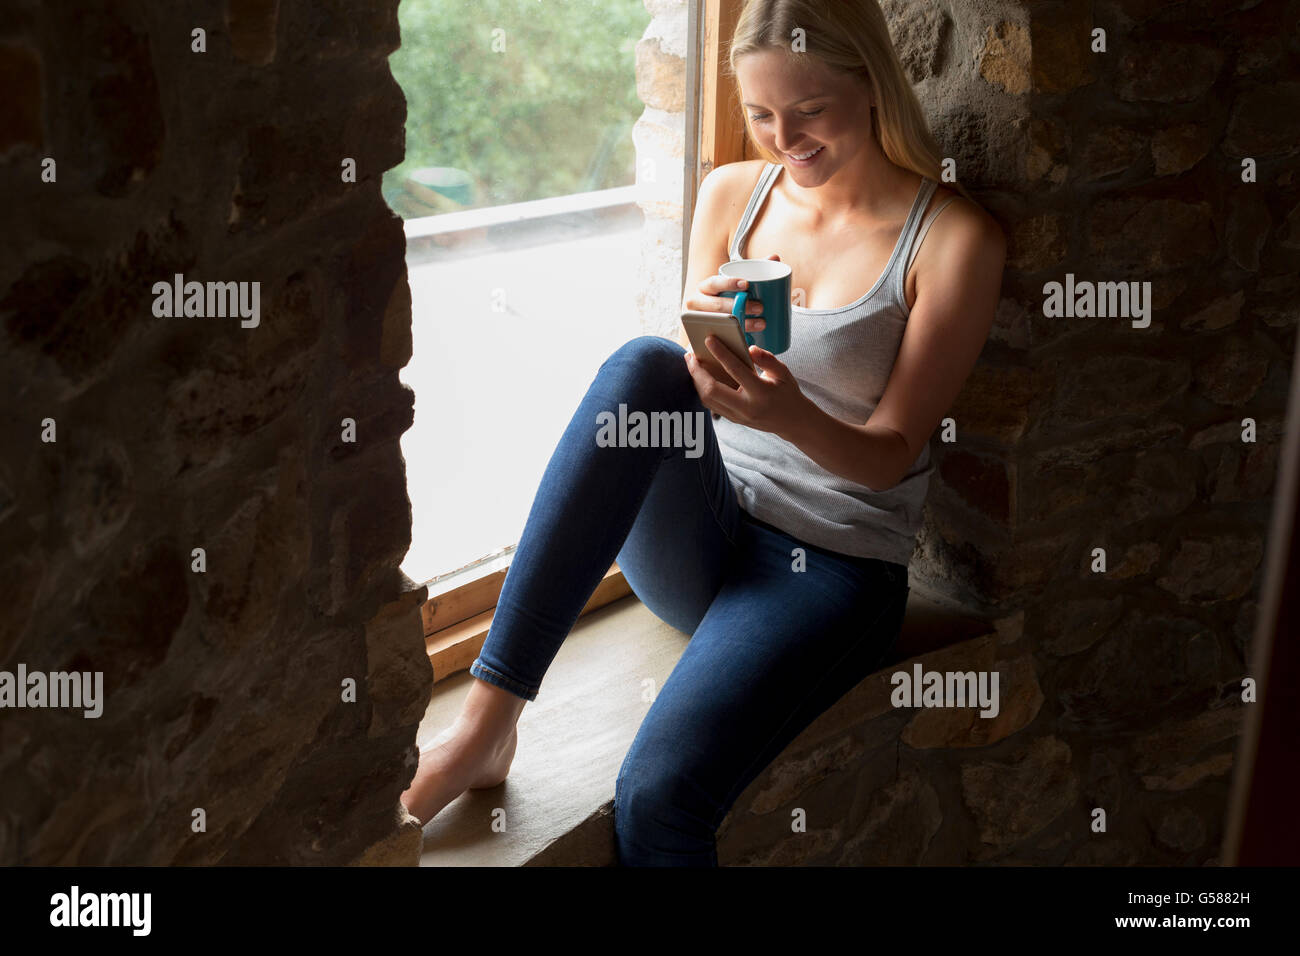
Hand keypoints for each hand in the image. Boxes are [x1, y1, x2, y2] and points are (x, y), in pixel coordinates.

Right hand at [683, 253, 783, 337]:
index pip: (714, 283)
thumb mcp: (737, 285)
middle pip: (716, 306)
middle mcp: (696, 303)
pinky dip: (731, 339)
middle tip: (760, 307)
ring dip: (740, 324)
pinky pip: (715, 338)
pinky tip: (746, 341)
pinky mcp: (702, 336)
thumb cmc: (727, 299)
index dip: (729, 283)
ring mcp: (697, 321)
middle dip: (739, 307)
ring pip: (717, 323)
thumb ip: (754, 271)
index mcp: (705, 288)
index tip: (747, 284)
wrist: (712, 322)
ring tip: (761, 324)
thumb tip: (775, 257)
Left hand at [684, 335, 810, 439]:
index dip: (720, 353)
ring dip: (696, 381)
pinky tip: (700, 377)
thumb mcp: (784, 373)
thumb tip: (749, 348)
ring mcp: (738, 416)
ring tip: (691, 363)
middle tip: (690, 355)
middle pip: (712, 390)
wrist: (792, 422)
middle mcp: (746, 407)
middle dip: (697, 372)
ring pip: (708, 399)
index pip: (736, 370)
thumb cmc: (788, 393)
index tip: (708, 339)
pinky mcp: (733, 419)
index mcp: (761, 393)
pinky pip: (711, 404)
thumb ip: (767, 359)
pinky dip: (702, 389)